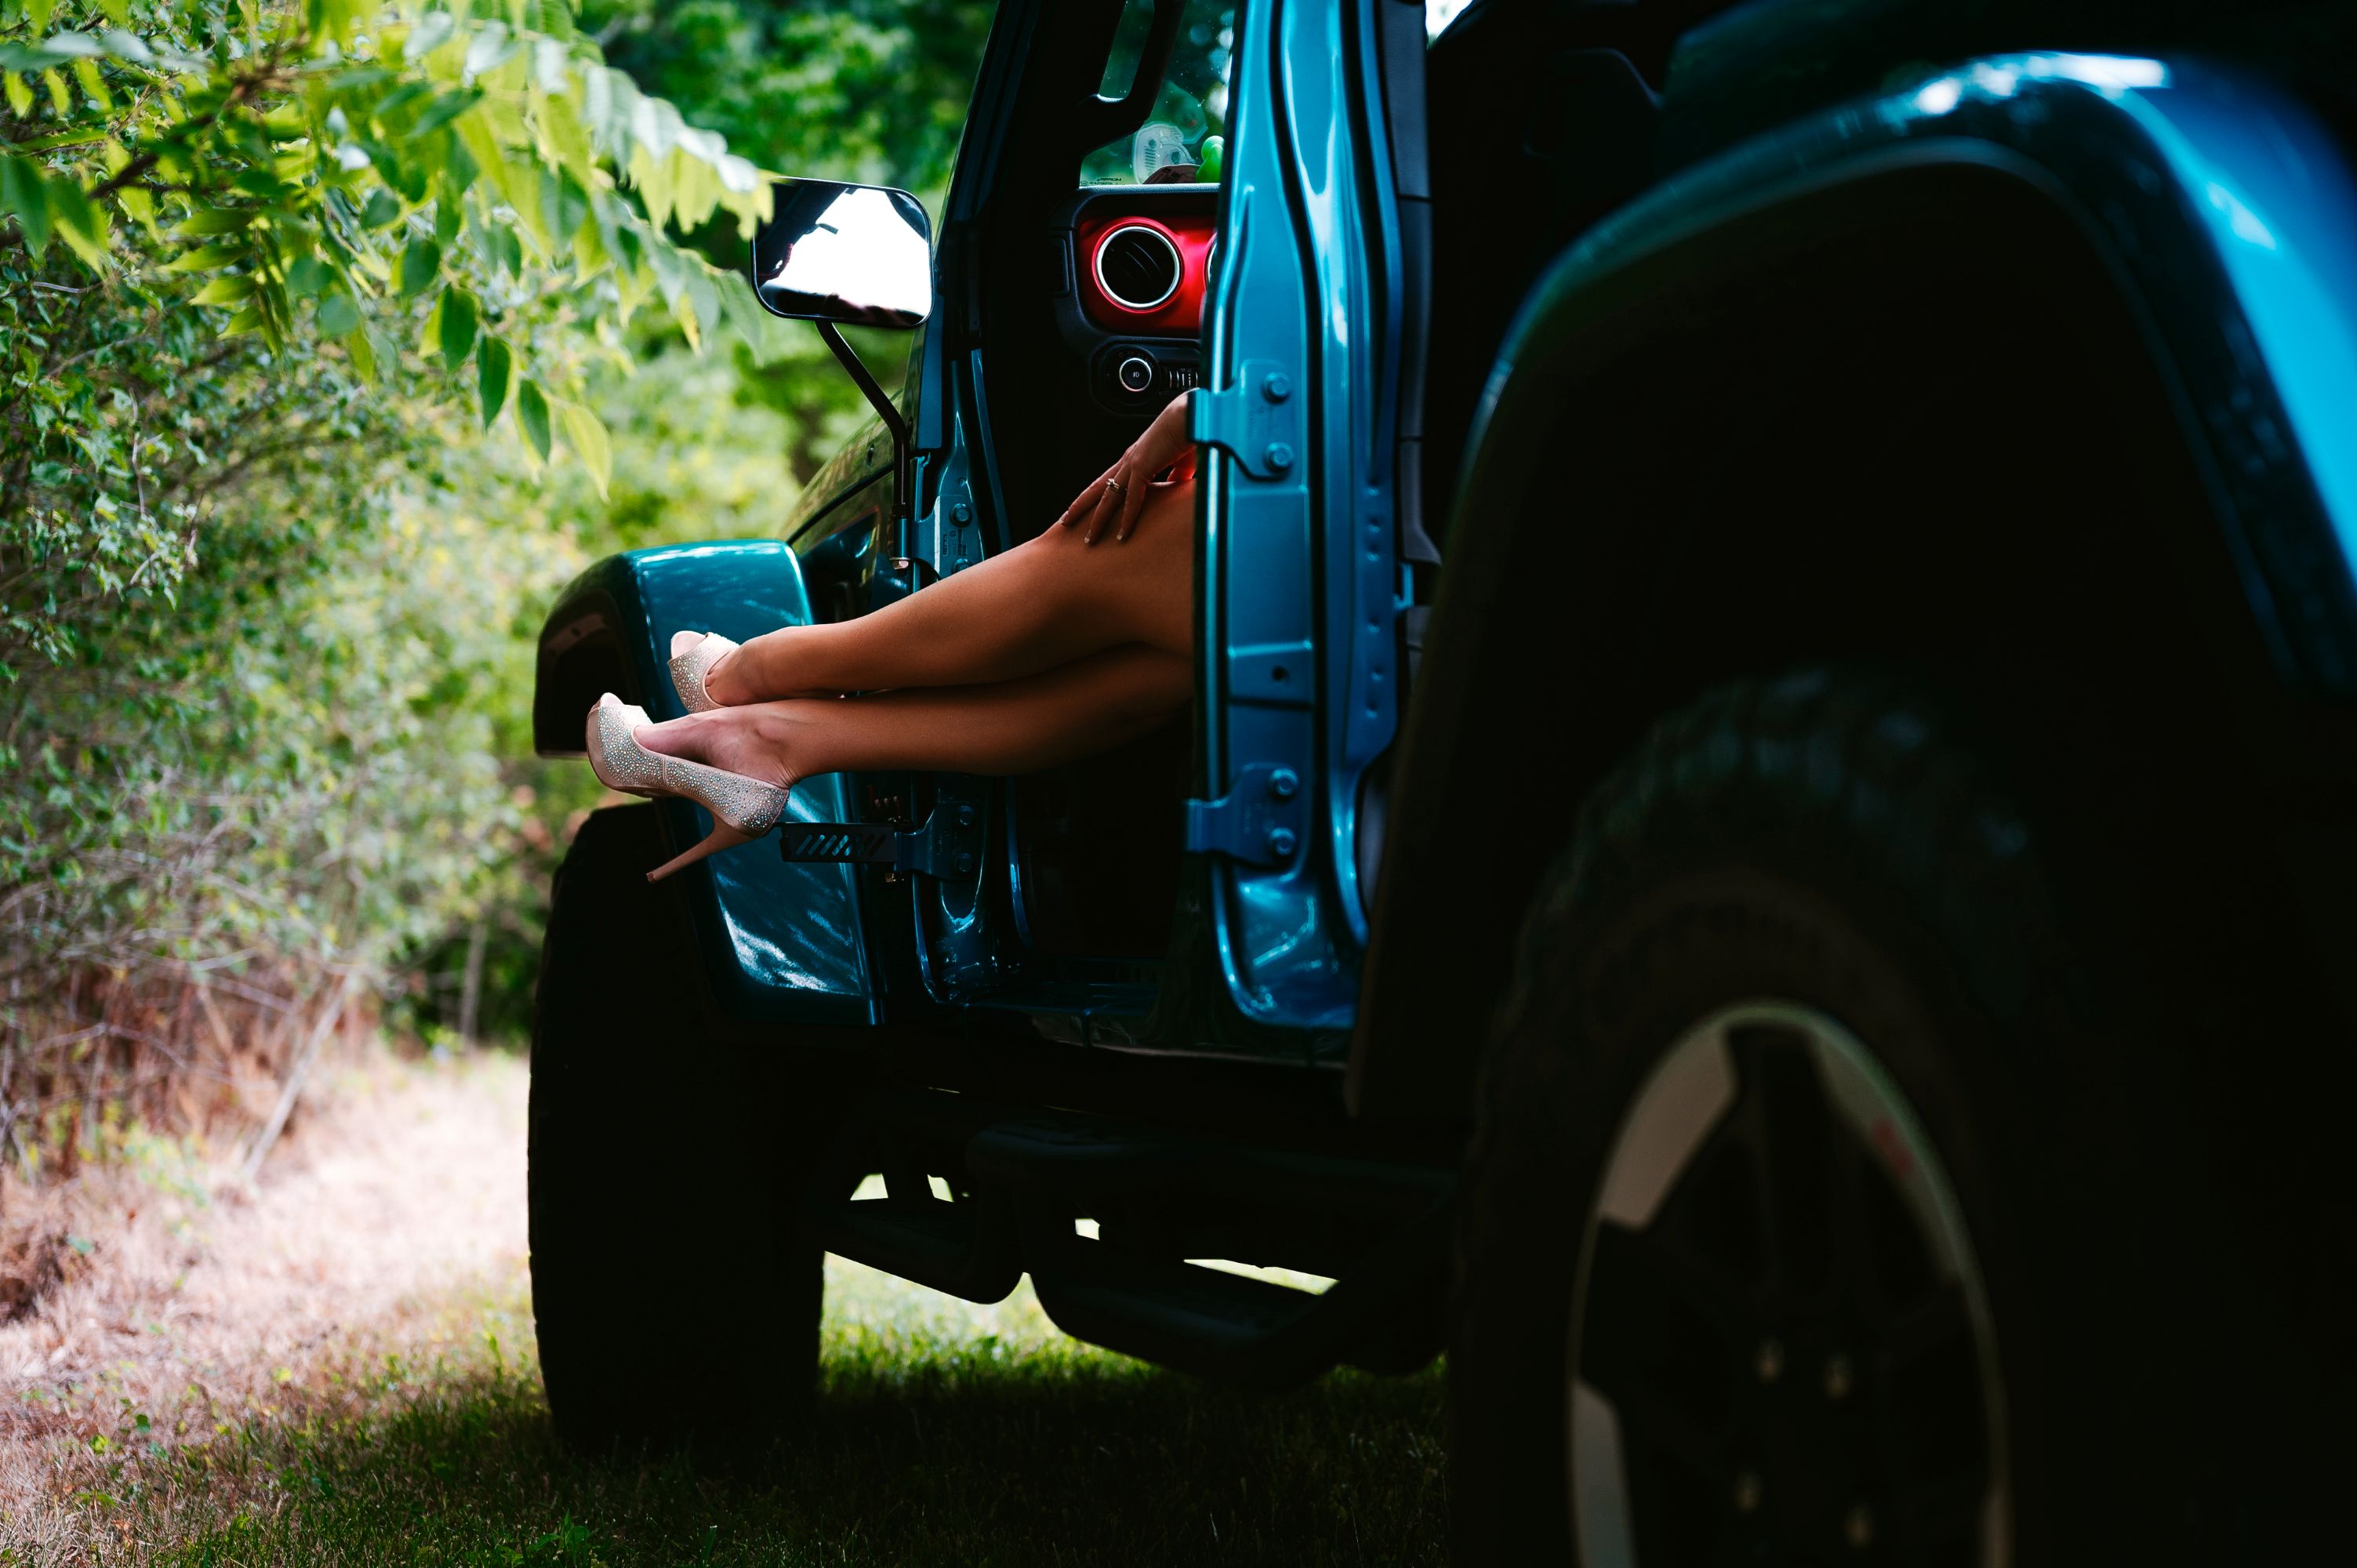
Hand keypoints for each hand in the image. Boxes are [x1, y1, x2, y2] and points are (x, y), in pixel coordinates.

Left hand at [1056, 390, 1195, 543]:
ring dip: (1097, 520)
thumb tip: (1176, 486)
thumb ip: (1175, 476)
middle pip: (1097, 488)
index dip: (1094, 495)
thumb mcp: (1180, 462)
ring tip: (1089, 539)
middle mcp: (1127, 461)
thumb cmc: (1188, 433)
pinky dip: (1127, 518)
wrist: (1192, 417)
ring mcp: (1132, 464)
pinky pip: (1132, 499)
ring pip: (1107, 497)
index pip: (1107, 480)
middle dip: (1080, 507)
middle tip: (1066, 522)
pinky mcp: (1142, 467)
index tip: (1084, 508)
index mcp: (1135, 457)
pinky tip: (1122, 535)